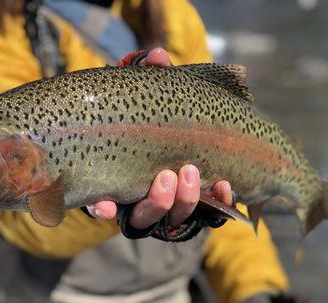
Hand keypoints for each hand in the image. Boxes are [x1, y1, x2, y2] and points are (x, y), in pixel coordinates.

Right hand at [87, 48, 233, 228]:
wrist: (188, 127)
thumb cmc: (152, 114)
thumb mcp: (144, 97)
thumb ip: (146, 79)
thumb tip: (158, 58)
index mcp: (118, 183)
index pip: (104, 206)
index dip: (103, 209)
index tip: (107, 207)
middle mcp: (142, 202)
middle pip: (145, 219)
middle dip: (157, 202)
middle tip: (166, 178)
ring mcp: (173, 206)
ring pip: (176, 219)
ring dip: (184, 200)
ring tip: (190, 173)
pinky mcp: (203, 203)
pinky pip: (211, 213)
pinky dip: (218, 202)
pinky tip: (225, 184)